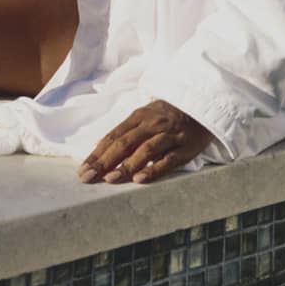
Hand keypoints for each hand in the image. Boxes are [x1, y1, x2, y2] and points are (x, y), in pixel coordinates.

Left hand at [80, 99, 211, 184]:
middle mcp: (152, 125)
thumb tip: (99, 145)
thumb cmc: (167, 115)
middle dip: (104, 161)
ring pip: (144, 150)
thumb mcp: (145, 116)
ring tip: (110, 179)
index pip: (114, 136)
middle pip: (125, 143)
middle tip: (88, 177)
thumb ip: (125, 131)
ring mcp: (169, 136)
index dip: (97, 153)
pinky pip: (167, 160)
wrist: (202, 106)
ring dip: (126, 165)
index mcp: (139, 116)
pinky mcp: (184, 148)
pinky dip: (152, 169)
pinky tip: (139, 179)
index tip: (82, 169)